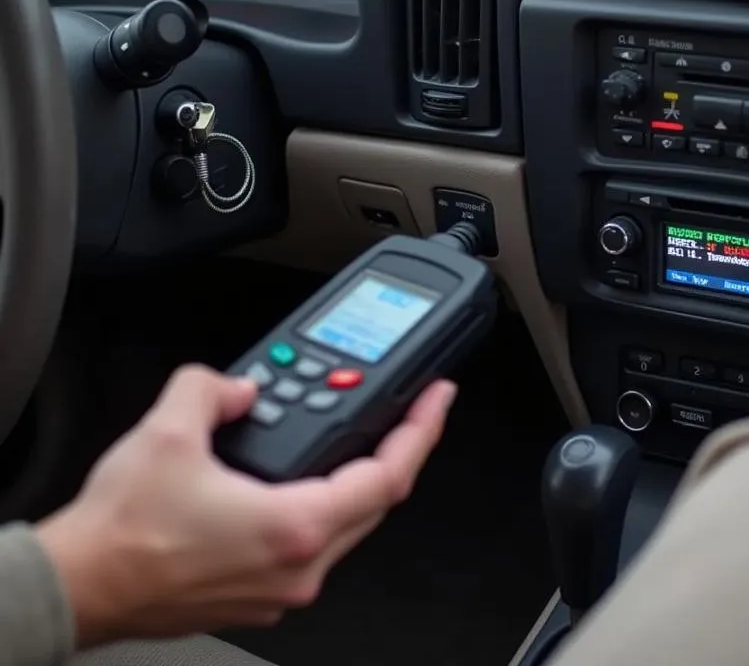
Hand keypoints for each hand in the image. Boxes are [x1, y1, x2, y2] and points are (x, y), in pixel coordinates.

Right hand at [36, 364, 456, 647]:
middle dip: (396, 450)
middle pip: (376, 501)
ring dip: (358, 478)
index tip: (437, 400)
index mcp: (294, 526)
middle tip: (406, 411)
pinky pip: (315, 543)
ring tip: (357, 435)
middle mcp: (298, 566)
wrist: (79, 587)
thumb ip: (214, 387)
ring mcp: (281, 588)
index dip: (422, 431)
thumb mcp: (169, 430)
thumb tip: (240, 387)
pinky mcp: (260, 595)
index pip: (389, 475)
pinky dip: (323, 503)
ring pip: (348, 524)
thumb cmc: (121, 534)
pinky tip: (306, 477)